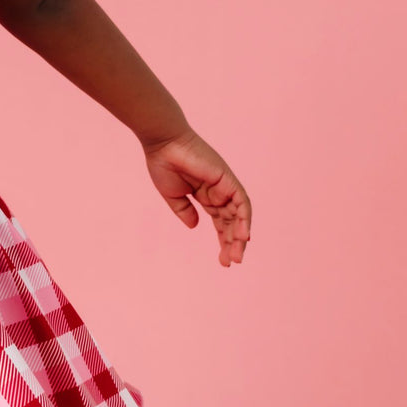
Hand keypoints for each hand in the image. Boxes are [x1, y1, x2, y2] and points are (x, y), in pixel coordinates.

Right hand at [141, 126, 250, 265]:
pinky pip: (242, 202)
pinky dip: (244, 219)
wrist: (162, 144)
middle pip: (231, 221)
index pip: (220, 222)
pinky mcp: (227, 179)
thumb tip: (195, 226)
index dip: (223, 240)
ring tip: (236, 256)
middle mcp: (218, 191)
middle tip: (231, 262)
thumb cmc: (163, 164)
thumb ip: (185, 211)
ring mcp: (224, 185)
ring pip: (239, 214)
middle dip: (232, 242)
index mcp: (205, 195)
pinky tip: (243, 237)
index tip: (223, 260)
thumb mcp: (173, 195)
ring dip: (239, 236)